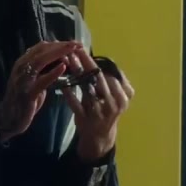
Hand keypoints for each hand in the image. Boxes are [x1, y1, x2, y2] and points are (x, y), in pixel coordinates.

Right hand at [0, 41, 78, 141]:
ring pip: (41, 61)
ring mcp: (23, 79)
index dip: (58, 43)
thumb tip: (60, 59)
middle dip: (61, 46)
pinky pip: (41, 80)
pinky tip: (63, 68)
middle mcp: (21, 67)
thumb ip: (42, 69)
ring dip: (58, 54)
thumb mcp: (32, 80)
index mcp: (22, 63)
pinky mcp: (27, 92)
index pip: (41, 47)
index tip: (73, 43)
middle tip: (77, 44)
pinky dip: (52, 73)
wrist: (9, 117)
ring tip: (73, 50)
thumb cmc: (23, 99)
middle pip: (42, 50)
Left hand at [62, 44, 134, 162]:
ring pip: (86, 88)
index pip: (111, 74)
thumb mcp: (116, 96)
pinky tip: (61, 82)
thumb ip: (113, 80)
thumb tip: (101, 58)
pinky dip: (68, 92)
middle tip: (74, 49)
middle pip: (99, 78)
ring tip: (66, 59)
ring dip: (76, 72)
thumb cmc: (107, 110)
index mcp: (124, 96)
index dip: (97, 61)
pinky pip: (75, 103)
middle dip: (86, 62)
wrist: (100, 137)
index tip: (85, 49)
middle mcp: (114, 104)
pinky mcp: (85, 119)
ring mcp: (99, 112)